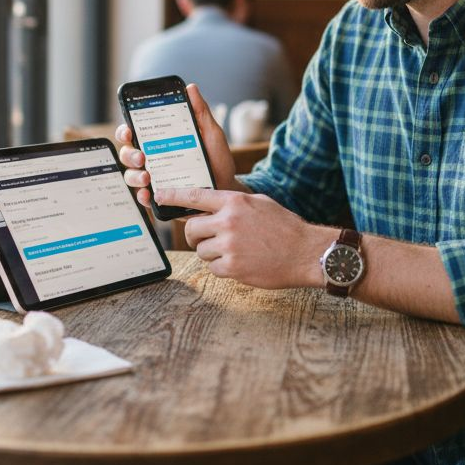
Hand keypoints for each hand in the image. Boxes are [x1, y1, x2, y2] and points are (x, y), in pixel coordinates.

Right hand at [115, 83, 241, 208]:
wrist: (227, 187)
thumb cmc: (217, 159)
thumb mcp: (211, 133)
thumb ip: (200, 112)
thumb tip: (191, 88)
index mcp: (160, 140)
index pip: (134, 131)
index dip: (125, 130)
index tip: (129, 130)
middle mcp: (152, 158)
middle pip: (127, 153)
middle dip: (128, 154)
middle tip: (141, 157)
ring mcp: (154, 178)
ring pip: (131, 175)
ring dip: (134, 175)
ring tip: (147, 177)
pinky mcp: (159, 197)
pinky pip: (143, 197)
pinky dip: (142, 196)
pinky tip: (148, 194)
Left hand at [159, 187, 331, 289]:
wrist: (305, 252)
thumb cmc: (285, 227)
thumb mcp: (259, 203)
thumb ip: (233, 204)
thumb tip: (209, 207)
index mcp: (234, 202)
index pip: (195, 196)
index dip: (173, 196)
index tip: (159, 196)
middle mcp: (228, 221)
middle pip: (191, 228)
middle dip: (195, 235)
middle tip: (205, 239)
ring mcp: (229, 246)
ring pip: (201, 250)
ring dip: (211, 253)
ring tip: (234, 251)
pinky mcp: (233, 268)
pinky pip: (212, 268)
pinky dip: (221, 267)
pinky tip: (240, 263)